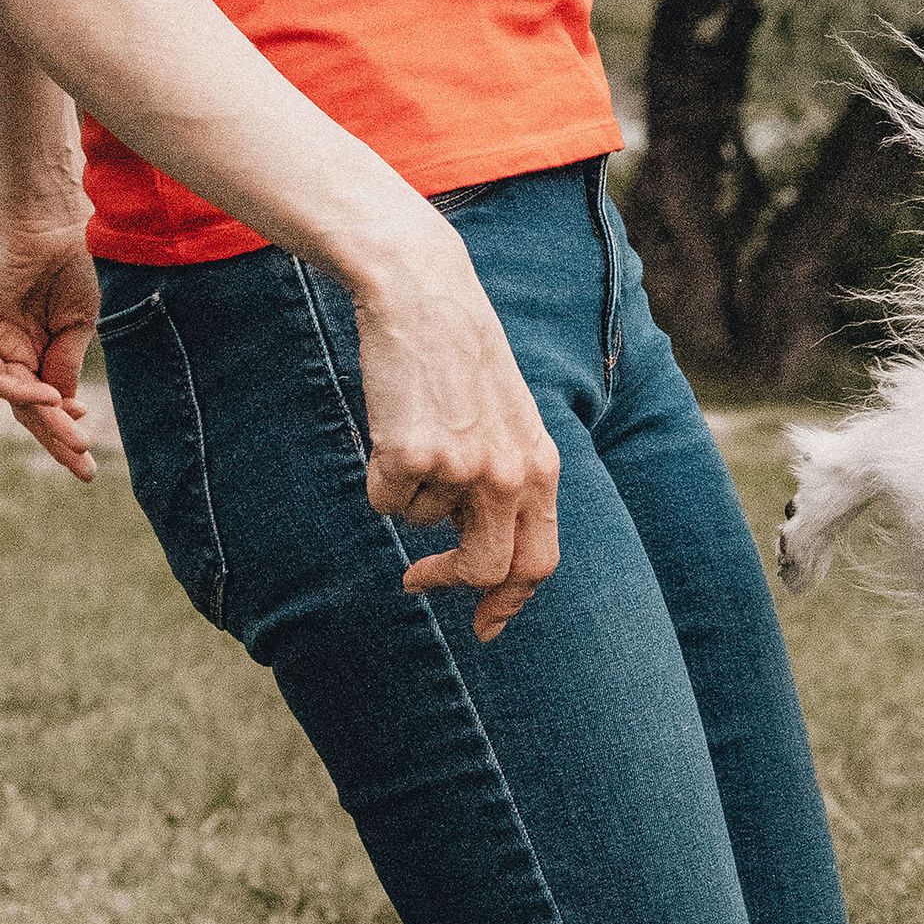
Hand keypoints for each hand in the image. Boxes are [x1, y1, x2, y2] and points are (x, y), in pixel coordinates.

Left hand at [0, 208, 100, 479]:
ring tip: (76, 439)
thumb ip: (65, 365)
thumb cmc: (74, 265)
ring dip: (44, 423)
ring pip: (11, 399)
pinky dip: (19, 392)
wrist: (57, 223)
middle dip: (56, 440)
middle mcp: (12, 350)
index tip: (89, 452)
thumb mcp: (78, 327)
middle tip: (84, 470)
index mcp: (39, 350)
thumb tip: (62, 407)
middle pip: (28, 410)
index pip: (47, 403)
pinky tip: (50, 399)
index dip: (65, 429)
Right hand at [349, 234, 561, 642]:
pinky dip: (381, 474)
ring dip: (411, 495)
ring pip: (421, 526)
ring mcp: (462, 469)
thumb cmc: (462, 363)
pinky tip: (394, 427)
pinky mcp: (411, 457)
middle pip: (485, 569)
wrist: (426, 299)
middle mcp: (510, 476)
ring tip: (417, 434)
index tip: (485, 624)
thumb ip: (507, 486)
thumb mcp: (508, 426)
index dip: (510, 601)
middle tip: (419, 579)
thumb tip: (484, 562)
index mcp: (541, 469)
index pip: (539, 561)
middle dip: (448, 581)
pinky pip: (386, 501)